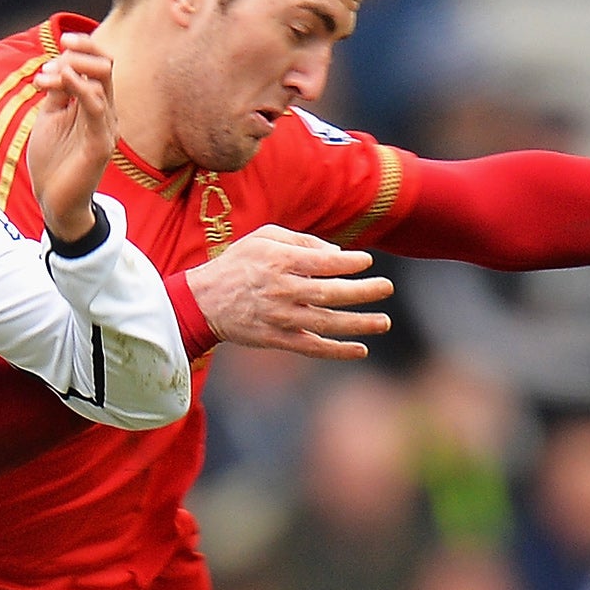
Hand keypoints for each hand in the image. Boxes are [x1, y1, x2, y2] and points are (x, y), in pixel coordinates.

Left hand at [26, 32, 116, 244]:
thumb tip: (56, 64)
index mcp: (94, 105)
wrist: (54, 202)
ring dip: (72, 70)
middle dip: (82, 52)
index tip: (62, 40)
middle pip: (105, 67)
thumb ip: (56, 92)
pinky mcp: (101, 144)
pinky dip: (80, 88)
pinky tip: (62, 78)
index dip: (84, 47)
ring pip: (102, 83)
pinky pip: (96, 108)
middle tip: (55, 55)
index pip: (99, 65)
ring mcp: (106, 128)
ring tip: (45, 76)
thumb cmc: (52, 162)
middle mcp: (106, 113)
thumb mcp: (49, 118)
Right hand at [186, 224, 393, 359]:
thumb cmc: (237, 264)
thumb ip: (300, 240)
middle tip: (387, 287)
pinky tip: (361, 350)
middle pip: (330, 292)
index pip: (323, 263)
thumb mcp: (263, 238)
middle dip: (363, 291)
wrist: (203, 302)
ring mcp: (280, 318)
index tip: (366, 262)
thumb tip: (337, 254)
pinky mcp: (276, 340)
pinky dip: (337, 351)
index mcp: (278, 261)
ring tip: (384, 321)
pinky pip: (312, 348)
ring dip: (358, 324)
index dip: (349, 263)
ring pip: (326, 323)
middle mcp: (281, 290)